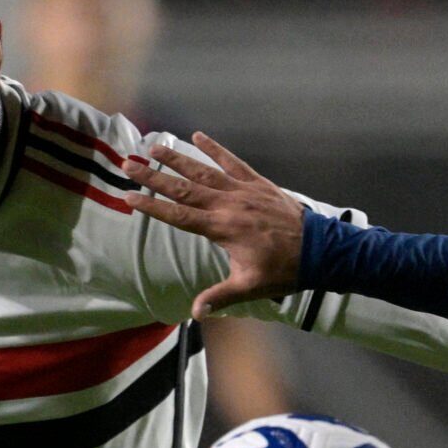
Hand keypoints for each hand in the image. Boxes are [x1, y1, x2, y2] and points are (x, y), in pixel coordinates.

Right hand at [123, 134, 306, 318]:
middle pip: (183, 188)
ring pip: (204, 171)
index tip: (128, 197)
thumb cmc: (283, 271)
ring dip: (178, 158)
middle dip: (154, 176)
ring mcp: (243, 191)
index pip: (178, 216)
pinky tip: (199, 135)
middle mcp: (228, 205)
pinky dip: (215, 148)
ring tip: (155, 146)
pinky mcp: (257, 183)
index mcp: (222, 228)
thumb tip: (196, 312)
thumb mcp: (250, 287)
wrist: (319, 250)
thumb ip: (221, 296)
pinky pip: (233, 161)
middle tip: (129, 163)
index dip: (152, 206)